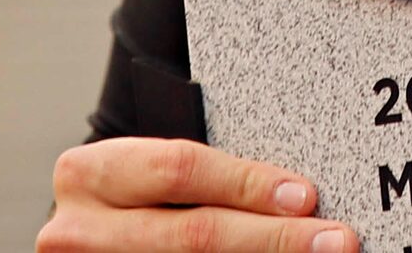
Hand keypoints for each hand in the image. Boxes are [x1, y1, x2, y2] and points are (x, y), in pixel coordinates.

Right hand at [40, 137, 356, 252]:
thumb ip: (195, 174)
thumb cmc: (127, 196)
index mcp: (89, 175)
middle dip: (273, 238)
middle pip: (194, 235)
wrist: (87, 232)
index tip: (303, 195)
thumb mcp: (141, 171)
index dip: (246, 184)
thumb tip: (292, 193)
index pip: (180, 170)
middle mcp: (80, 230)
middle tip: (331, 240)